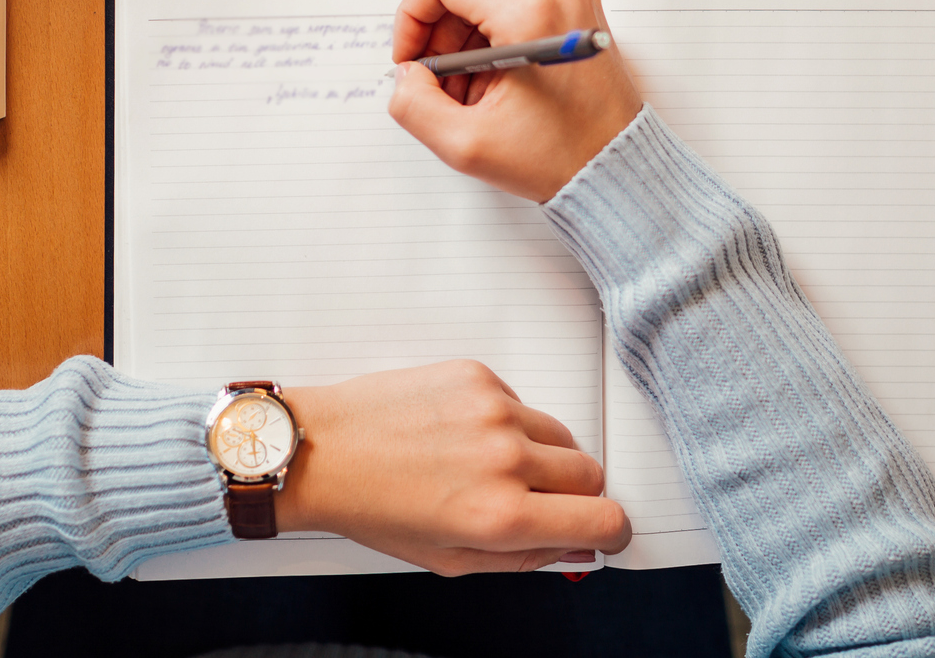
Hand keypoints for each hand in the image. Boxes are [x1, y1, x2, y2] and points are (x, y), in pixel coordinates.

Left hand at [273, 360, 630, 573]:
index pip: (602, 518)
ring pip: (561, 434)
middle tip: (541, 502)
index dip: (611, 530)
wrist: (323, 449)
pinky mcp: (478, 375)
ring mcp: (494, 410)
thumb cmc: (374, 507)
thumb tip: (573, 547)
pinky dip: (507, 423)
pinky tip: (463, 436)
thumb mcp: (450, 558)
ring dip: (544, 456)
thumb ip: (523, 558)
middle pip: (591, 472)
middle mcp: (506, 458)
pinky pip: (522, 403)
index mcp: (501, 515)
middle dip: (576, 494)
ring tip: (490, 468)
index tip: (604, 530)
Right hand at [387, 0, 643, 202]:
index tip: (412, 59)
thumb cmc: (561, 157)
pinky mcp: (576, 12)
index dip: (412, 18)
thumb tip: (406, 75)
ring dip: (465, 49)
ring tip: (474, 98)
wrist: (617, 169)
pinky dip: (493, 48)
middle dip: (440, 43)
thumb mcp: (467, 145)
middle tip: (441, 89)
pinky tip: (497, 90)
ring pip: (486, 4)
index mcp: (531, 14)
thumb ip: (414, 105)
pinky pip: (513, 14)